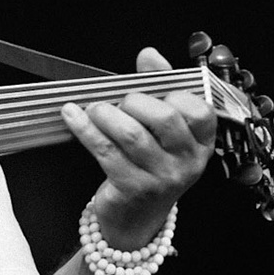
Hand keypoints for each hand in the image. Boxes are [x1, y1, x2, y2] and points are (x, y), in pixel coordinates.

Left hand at [60, 47, 217, 249]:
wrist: (136, 219)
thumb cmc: (150, 164)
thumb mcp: (163, 131)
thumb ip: (159, 88)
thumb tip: (150, 55)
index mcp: (201, 144)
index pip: (199, 110)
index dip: (174, 93)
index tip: (151, 90)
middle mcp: (187, 162)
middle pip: (164, 118)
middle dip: (134, 100)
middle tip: (117, 101)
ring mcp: (161, 178)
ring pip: (132, 134)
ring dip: (106, 113)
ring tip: (93, 109)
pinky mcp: (132, 189)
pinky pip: (105, 151)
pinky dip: (85, 128)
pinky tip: (73, 116)